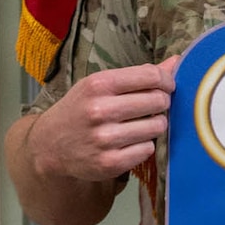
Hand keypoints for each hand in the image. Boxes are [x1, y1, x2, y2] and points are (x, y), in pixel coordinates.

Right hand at [26, 56, 180, 181]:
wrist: (48, 146)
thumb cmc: (79, 110)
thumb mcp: (99, 86)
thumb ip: (138, 75)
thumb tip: (176, 61)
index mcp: (99, 84)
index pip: (151, 76)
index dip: (166, 81)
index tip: (166, 86)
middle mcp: (100, 110)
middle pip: (158, 101)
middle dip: (161, 103)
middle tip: (150, 108)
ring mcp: (105, 139)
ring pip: (158, 126)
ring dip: (154, 126)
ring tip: (138, 125)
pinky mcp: (110, 163)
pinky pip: (148, 149)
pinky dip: (143, 146)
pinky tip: (128, 143)